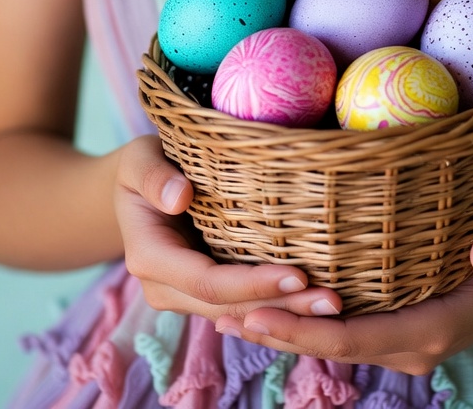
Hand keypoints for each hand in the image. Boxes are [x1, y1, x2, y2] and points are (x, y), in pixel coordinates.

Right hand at [114, 135, 343, 320]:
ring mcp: (186, 294)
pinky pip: (243, 304)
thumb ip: (153, 177)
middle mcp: (166, 286)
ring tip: (333, 306)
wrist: (140, 185)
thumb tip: (178, 197)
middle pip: (229, 307)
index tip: (297, 275)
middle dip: (282, 308)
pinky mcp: (207, 290)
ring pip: (240, 313)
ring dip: (287, 313)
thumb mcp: (139, 159)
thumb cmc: (144, 164)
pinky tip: (314, 302)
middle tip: (332, 301)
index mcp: (150, 257)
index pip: (206, 281)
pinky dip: (278, 305)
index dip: (251, 284)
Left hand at [212, 218, 472, 374]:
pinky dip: (302, 322)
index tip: (257, 313)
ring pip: (330, 341)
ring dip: (283, 332)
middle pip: (331, 347)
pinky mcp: (390, 324)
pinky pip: (340, 329)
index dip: (306, 332)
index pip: (357, 338)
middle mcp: (408, 343)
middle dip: (279, 335)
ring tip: (229, 313)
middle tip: (223, 314)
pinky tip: (268, 303)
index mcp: (433, 328)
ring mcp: (397, 337)